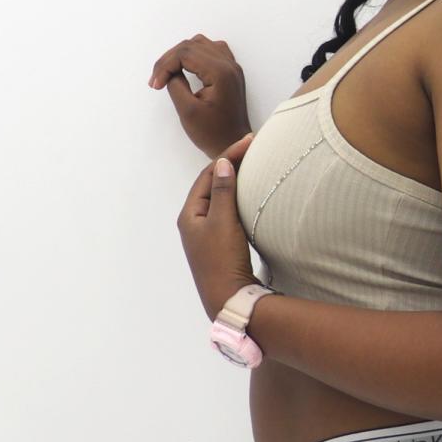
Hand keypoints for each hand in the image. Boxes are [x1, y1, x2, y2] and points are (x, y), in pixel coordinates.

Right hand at [147, 33, 249, 153]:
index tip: (155, 85)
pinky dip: (194, 54)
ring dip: (180, 55)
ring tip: (167, 73)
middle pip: (191, 45)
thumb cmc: (213, 134)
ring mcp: (232, 67)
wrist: (235, 145)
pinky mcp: (230, 72)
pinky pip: (210, 50)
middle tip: (156, 80)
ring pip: (200, 44)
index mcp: (221, 73)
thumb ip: (175, 85)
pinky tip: (185, 66)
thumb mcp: (188, 111)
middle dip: (169, 60)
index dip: (165, 65)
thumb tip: (170, 72)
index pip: (185, 53)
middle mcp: (229, 65)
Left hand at [178, 130, 259, 319]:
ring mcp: (206, 236)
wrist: (229, 300)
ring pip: (220, 200)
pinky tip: (251, 199)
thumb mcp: (223, 222)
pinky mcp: (220, 247)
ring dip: (234, 182)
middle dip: (230, 165)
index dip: (228, 156)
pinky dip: (238, 200)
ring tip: (252, 167)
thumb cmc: (222, 261)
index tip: (249, 142)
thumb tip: (222, 163)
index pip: (208, 174)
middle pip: (212, 185)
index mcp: (189, 214)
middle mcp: (194, 224)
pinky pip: (227, 214)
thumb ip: (222, 191)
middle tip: (252, 149)